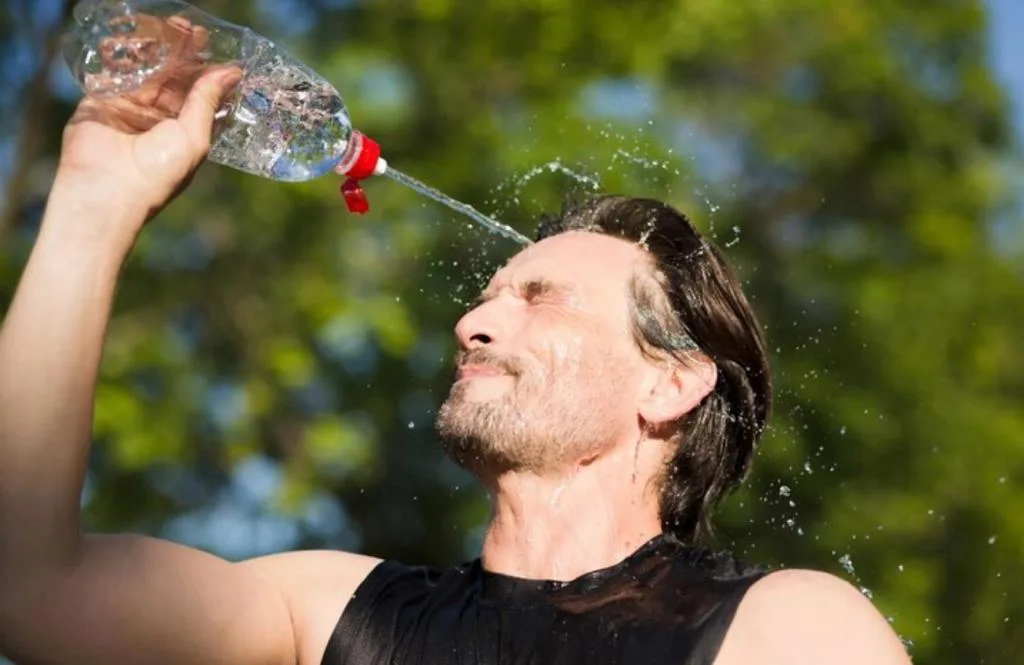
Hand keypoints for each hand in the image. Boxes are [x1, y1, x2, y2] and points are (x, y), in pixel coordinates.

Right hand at [49, 14, 241, 249]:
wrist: (107, 190)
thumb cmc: (158, 174)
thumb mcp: (194, 136)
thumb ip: (207, 101)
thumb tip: (233, 72)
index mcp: (184, 130)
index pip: (197, 92)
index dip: (205, 68)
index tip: (211, 44)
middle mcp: (158, 119)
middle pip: (172, 77)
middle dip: (181, 52)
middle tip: (189, 28)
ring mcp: (129, 109)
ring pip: (144, 70)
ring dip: (154, 48)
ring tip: (165, 25)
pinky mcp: (101, 102)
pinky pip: (112, 72)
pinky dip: (120, 54)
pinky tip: (132, 36)